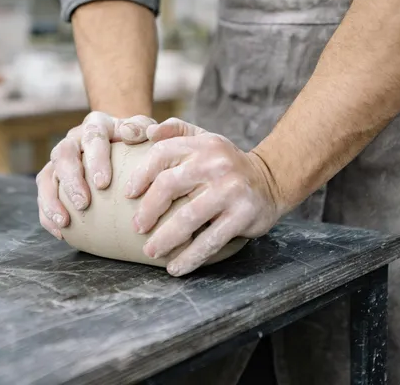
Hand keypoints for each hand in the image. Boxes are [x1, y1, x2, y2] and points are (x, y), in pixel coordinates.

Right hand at [36, 111, 155, 238]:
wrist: (118, 140)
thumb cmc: (134, 139)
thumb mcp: (142, 129)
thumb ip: (141, 128)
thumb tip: (130, 134)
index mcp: (95, 125)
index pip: (92, 137)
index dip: (96, 159)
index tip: (103, 183)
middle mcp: (73, 140)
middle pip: (63, 155)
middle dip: (71, 181)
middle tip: (83, 204)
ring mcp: (59, 159)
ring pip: (46, 176)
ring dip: (52, 200)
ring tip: (64, 221)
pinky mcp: (52, 178)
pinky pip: (43, 195)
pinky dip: (47, 214)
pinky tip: (60, 232)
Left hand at [126, 118, 283, 276]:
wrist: (271, 180)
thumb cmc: (226, 164)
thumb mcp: (205, 140)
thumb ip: (176, 131)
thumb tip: (148, 131)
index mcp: (203, 144)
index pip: (162, 154)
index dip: (140, 175)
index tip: (128, 195)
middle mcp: (216, 164)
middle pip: (170, 185)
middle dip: (148, 210)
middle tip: (137, 227)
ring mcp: (231, 190)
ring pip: (188, 218)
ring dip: (165, 239)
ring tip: (151, 251)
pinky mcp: (243, 215)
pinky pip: (210, 240)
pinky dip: (190, 257)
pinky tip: (176, 267)